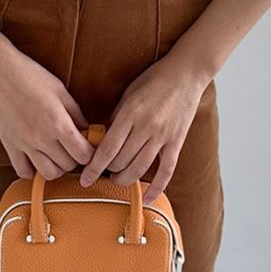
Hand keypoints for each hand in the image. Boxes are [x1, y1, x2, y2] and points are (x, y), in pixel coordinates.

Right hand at [0, 38, 94, 180]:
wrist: (0, 73)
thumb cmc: (32, 76)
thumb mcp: (61, 91)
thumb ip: (76, 113)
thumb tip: (87, 130)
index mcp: (58, 123)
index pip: (83, 154)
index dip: (90, 153)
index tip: (89, 147)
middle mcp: (42, 138)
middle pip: (68, 166)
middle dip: (75, 158)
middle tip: (73, 147)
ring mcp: (24, 144)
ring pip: (48, 173)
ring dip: (57, 167)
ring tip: (57, 155)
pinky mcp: (10, 146)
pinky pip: (23, 171)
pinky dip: (33, 171)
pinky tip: (37, 159)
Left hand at [78, 48, 212, 203]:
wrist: (186, 74)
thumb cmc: (154, 80)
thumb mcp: (129, 94)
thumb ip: (117, 117)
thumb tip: (104, 139)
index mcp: (130, 113)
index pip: (108, 148)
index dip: (94, 167)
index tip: (85, 178)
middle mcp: (146, 126)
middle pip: (121, 161)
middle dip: (108, 171)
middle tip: (102, 173)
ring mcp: (163, 135)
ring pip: (140, 168)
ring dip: (125, 178)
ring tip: (117, 179)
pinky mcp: (177, 142)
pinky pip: (167, 170)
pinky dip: (157, 187)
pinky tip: (148, 198)